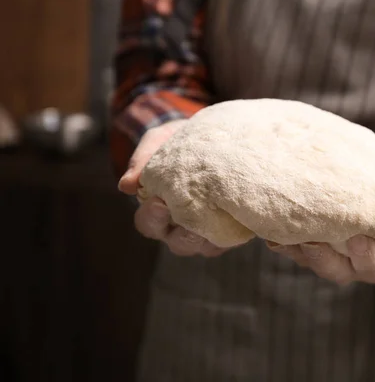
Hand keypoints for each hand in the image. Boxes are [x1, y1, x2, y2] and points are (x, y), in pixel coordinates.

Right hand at [119, 120, 231, 256]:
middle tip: (192, 213)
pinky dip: (234, 231)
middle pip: (178, 243)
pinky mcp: (232, 229)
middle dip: (184, 233)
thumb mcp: (159, 141)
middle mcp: (181, 228)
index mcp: (158, 212)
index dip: (152, 218)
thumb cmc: (179, 141)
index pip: (148, 224)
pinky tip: (239, 214)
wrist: (215, 137)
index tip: (159, 201)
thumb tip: (125, 186)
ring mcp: (207, 232)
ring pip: (206, 247)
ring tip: (219, 217)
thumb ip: (142, 159)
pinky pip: (232, 240)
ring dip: (211, 236)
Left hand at [267, 165, 374, 285]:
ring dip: (294, 249)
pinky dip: (279, 237)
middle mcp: (350, 263)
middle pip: (334, 270)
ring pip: (308, 260)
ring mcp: (325, 254)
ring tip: (280, 232)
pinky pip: (291, 246)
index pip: (371, 266)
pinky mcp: (306, 241)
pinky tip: (268, 225)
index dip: (364, 256)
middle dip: (321, 257)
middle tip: (311, 238)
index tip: (357, 237)